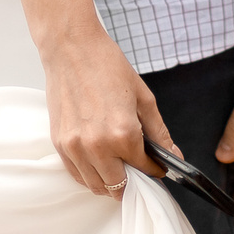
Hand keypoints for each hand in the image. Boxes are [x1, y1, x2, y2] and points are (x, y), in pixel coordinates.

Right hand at [41, 26, 174, 198]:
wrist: (71, 48)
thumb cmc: (106, 65)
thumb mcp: (143, 97)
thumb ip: (159, 132)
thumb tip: (174, 155)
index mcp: (123, 134)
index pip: (144, 169)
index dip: (154, 170)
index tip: (156, 167)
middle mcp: (98, 146)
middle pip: (119, 186)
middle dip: (132, 181)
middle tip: (137, 170)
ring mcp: (75, 147)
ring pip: (96, 186)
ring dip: (110, 183)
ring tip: (117, 169)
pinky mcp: (59, 143)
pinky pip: (76, 175)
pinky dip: (89, 176)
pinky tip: (98, 164)